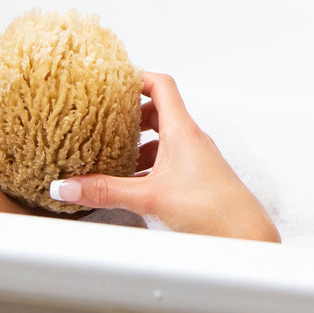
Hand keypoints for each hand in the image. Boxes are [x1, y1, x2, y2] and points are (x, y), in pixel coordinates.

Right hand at [49, 72, 279, 241]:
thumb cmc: (211, 209)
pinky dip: (149, 165)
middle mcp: (191, 139)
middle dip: (131, 114)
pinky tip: (133, 184)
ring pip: (163, 139)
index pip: (161, 85)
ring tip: (114, 155)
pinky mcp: (197, 178)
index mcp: (181, 130)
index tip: (113, 79)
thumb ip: (105, 191)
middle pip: (158, 111)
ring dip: (139, 144)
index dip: (137, 76)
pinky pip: (169, 160)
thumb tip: (69, 187)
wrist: (244, 235)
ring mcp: (195, 158)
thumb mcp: (148, 197)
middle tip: (106, 118)